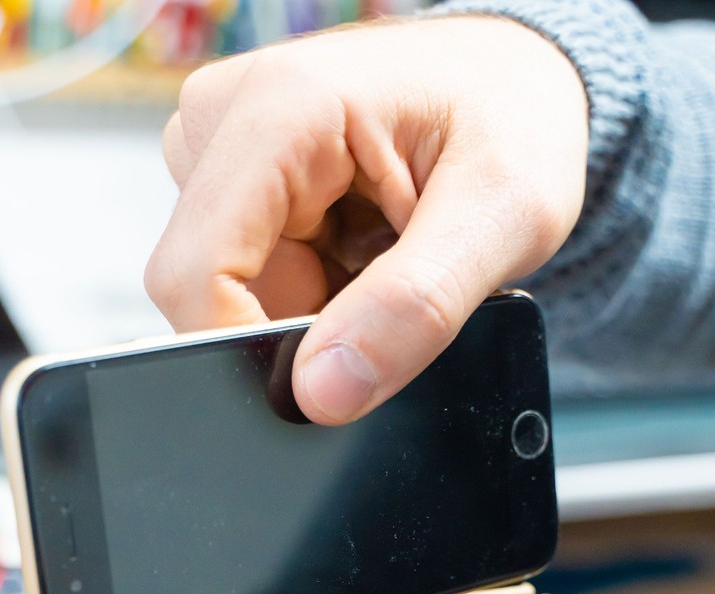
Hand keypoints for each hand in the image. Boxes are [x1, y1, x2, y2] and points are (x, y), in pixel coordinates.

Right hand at [146, 15, 587, 423]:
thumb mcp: (505, 216)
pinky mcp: (234, 172)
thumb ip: (416, 307)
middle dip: (300, 320)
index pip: (197, 273)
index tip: (329, 378)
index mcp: (284, 106)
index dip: (246, 350)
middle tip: (390, 277)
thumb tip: (320, 392)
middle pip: (212, 287)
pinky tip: (357, 245)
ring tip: (383, 250)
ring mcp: (222, 143)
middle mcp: (228, 115)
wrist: (516, 80)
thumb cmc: (517, 117)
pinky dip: (310, 284)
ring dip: (312, 301)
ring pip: (231, 288)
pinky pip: (249, 272)